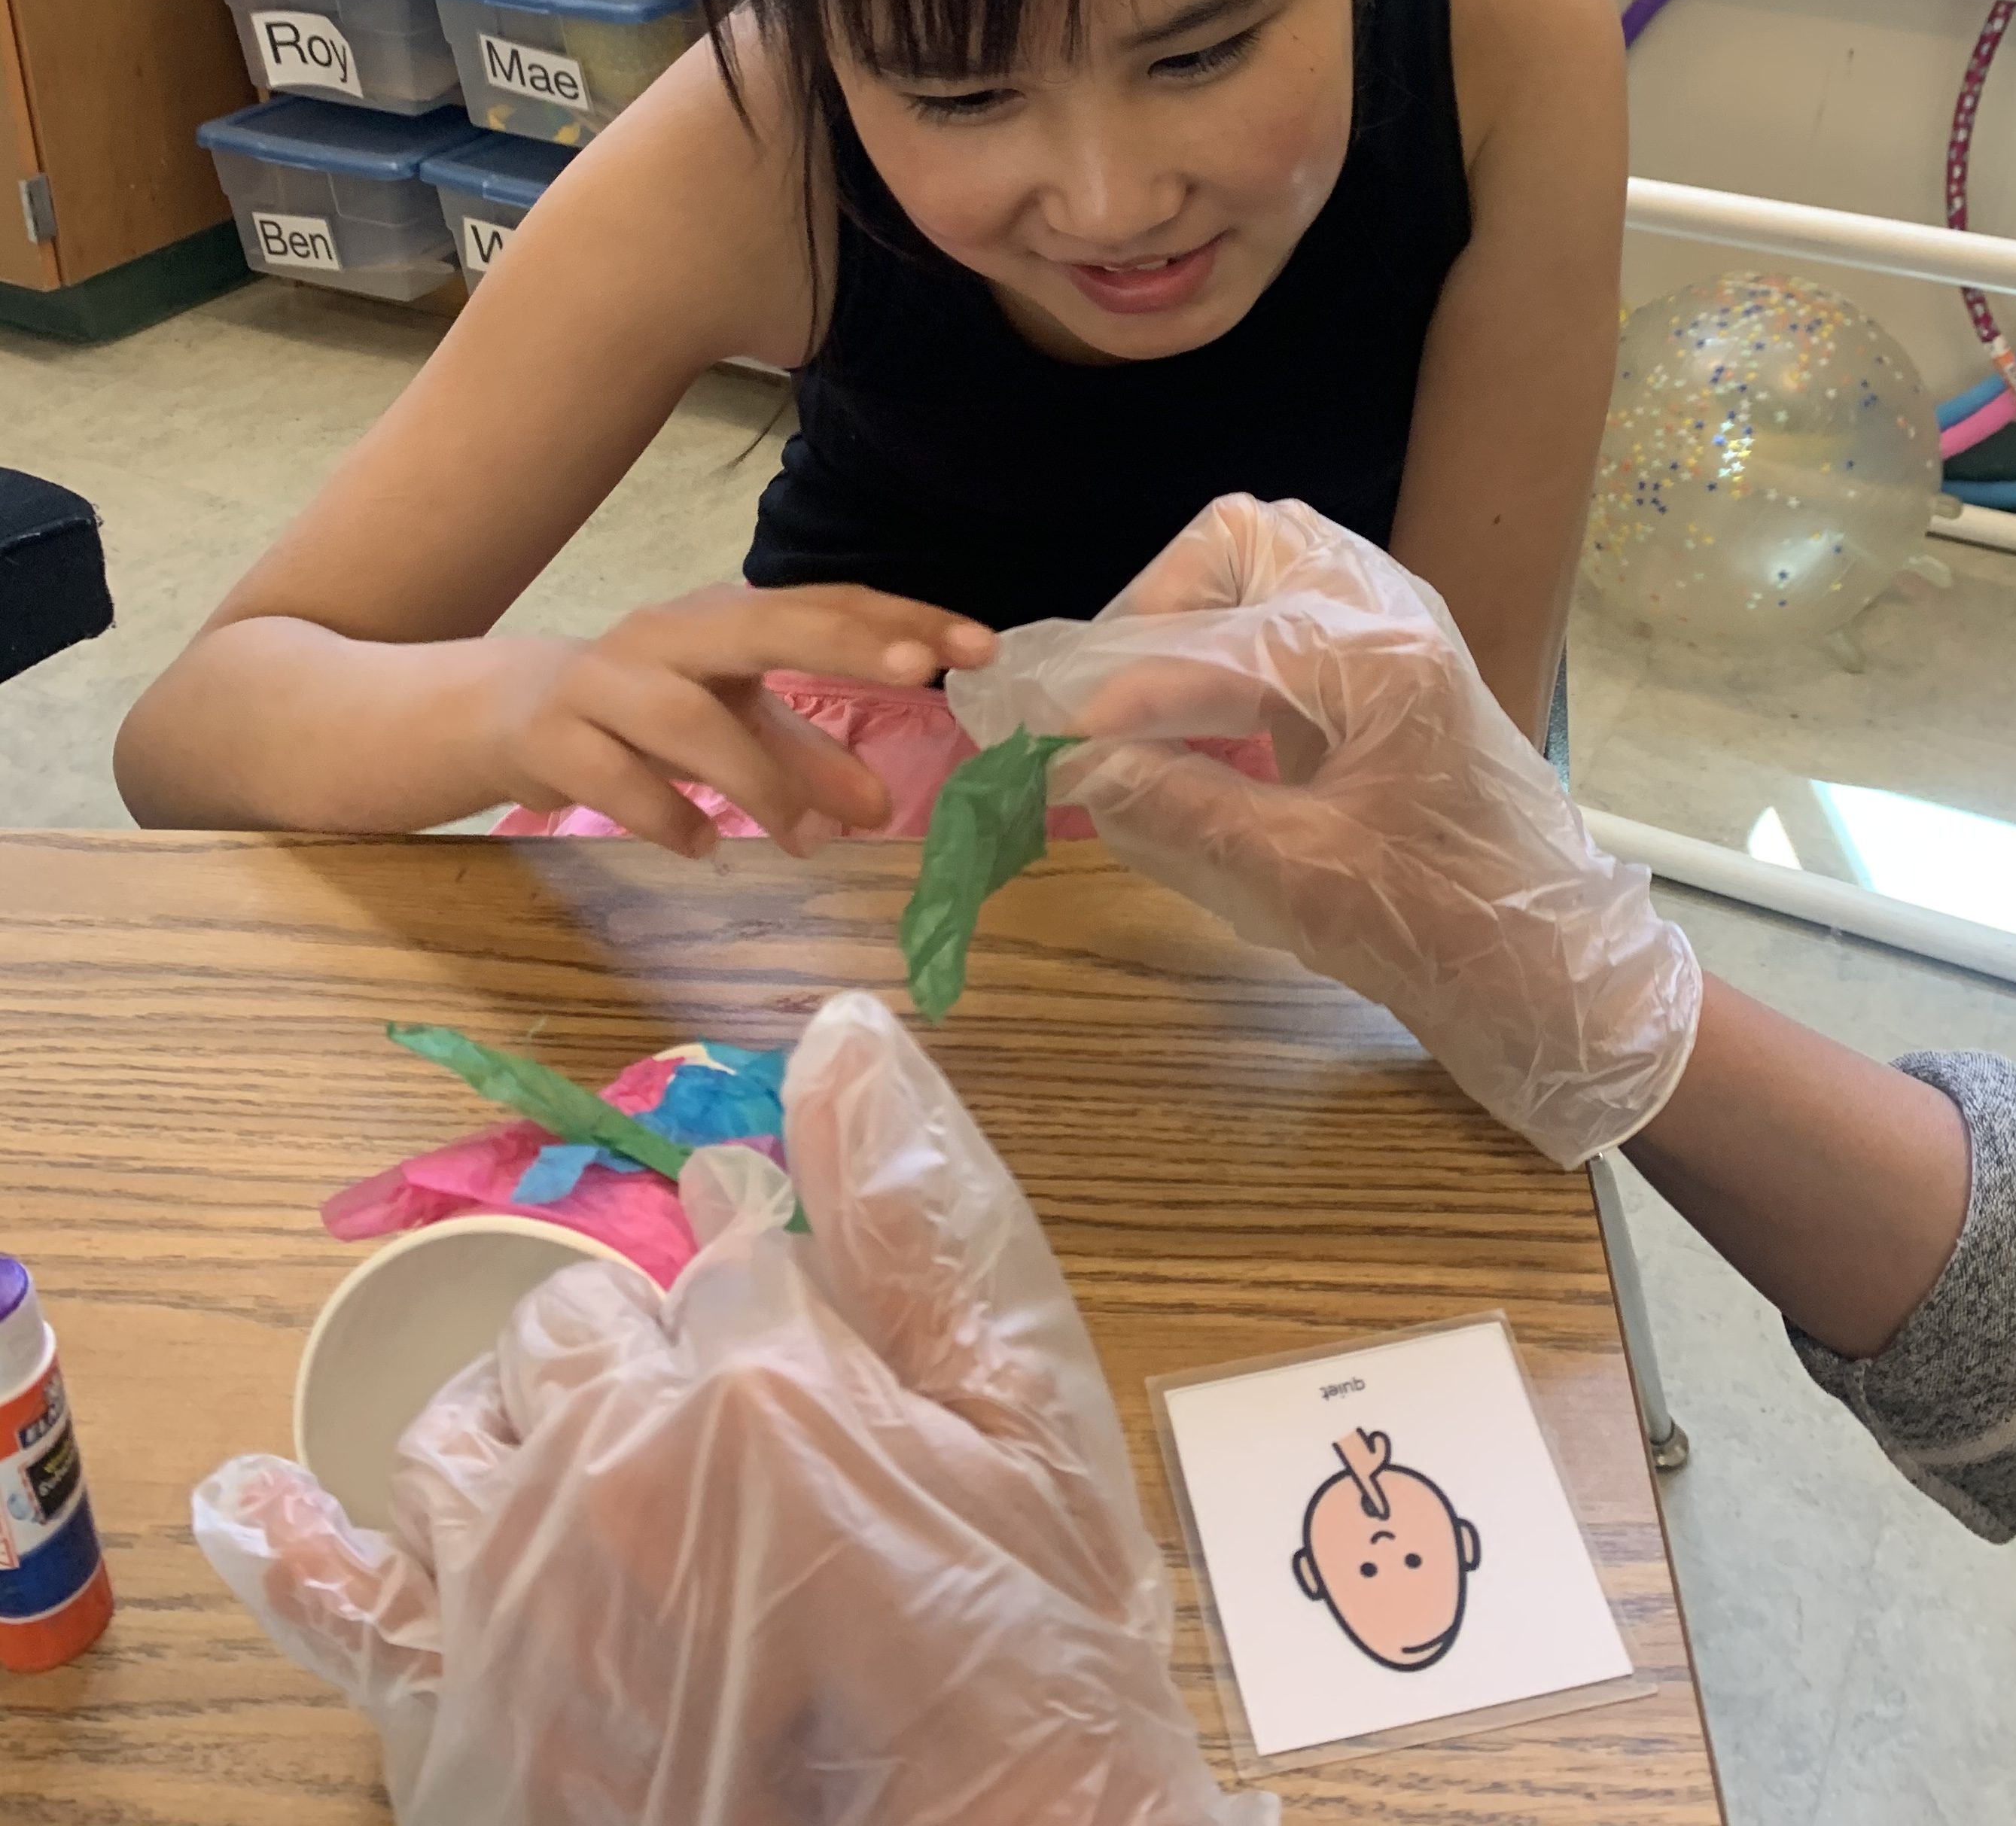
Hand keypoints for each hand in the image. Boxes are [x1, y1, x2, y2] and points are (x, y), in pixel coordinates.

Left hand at [195, 993, 1271, 1825]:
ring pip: (461, 1427)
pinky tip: (249, 1501)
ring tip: (591, 1472)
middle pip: (582, 1320)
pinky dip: (287, 1544)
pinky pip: (335, 1608)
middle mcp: (611, 1469)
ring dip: (519, 1424)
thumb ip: (924, 1221)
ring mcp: (517, 1598)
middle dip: (650, 1345)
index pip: (730, 1238)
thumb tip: (842, 1032)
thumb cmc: (1027, 1669)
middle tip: (727, 1434)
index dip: (769, 1266)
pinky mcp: (457, 1718)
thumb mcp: (1031, 1426)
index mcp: (756, 1384)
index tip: (797, 1311)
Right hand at [482, 583, 995, 855]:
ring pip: (688, 715)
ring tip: (804, 839)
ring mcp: (605, 682)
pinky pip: (617, 777)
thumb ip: (807, 759)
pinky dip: (667, 815)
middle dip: (844, 643)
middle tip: (918, 671)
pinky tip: (701, 846)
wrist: (509, 714)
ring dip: (756, 775)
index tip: (981, 646)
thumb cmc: (644, 712)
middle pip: (763, 623)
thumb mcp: (733, 724)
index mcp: (724, 618)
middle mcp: (669, 634)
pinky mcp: (556, 738)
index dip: (902, 621)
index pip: (826, 604)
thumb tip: (883, 809)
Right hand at [947, 497, 1700, 1168]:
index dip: (1131, 682)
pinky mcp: (1399, 685)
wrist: (1559, 982)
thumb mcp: (1298, 879)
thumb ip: (1181, 809)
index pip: (1224, 629)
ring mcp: (1404, 645)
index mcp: (1381, 658)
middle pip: (1255, 541)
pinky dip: (1238, 650)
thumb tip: (1075, 769)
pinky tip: (1201, 724)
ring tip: (1147, 703)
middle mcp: (1396, 621)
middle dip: (1168, 601)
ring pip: (1280, 572)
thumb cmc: (1444, 932)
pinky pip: (1301, 624)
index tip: (1063, 740)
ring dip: (1202, 618)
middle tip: (1114, 690)